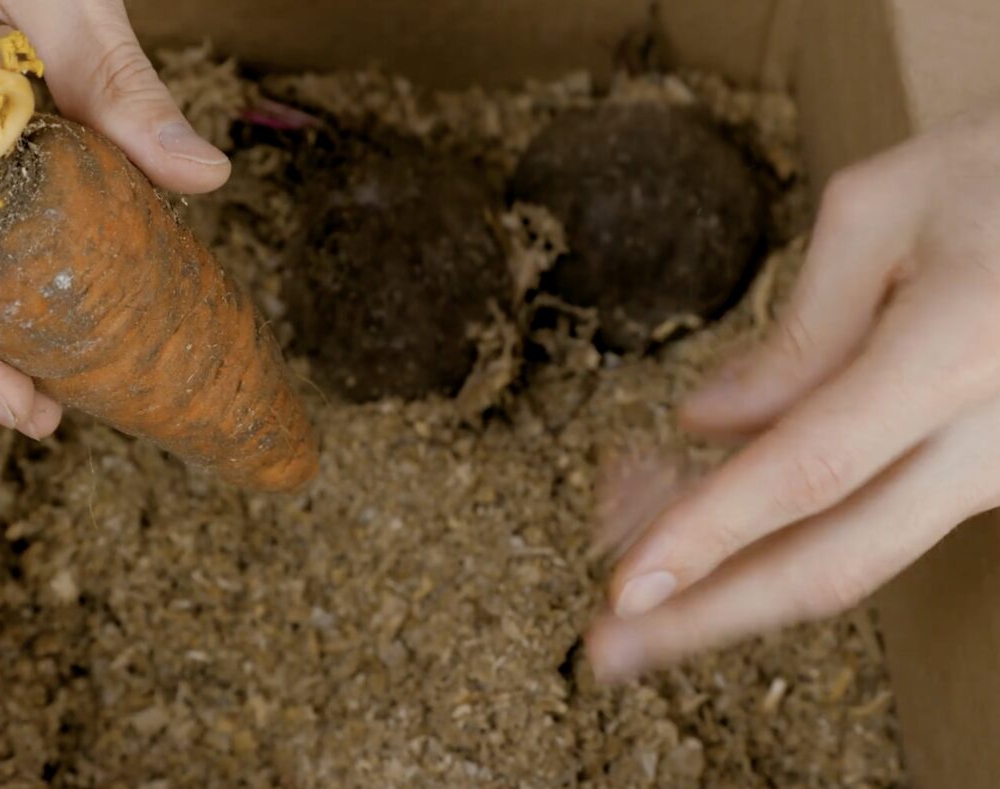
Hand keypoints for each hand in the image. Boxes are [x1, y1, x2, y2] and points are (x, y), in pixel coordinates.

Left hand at [587, 107, 999, 681]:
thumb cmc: (999, 172)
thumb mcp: (881, 209)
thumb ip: (795, 329)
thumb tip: (706, 422)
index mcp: (959, 354)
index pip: (809, 473)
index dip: (710, 535)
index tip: (624, 586)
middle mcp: (993, 440)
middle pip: (832, 562)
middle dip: (704, 617)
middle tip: (604, 649)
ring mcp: (999, 471)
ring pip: (851, 554)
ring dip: (728, 571)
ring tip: (623, 550)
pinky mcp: (987, 476)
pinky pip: (874, 520)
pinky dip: (777, 529)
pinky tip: (698, 502)